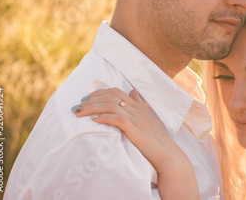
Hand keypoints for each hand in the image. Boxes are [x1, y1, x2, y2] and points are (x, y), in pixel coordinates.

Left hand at [74, 88, 199, 199]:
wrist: (167, 154)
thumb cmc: (156, 139)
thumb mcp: (148, 118)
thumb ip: (139, 105)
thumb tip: (133, 92)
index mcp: (138, 106)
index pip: (116, 92)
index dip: (99, 93)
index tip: (87, 99)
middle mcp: (136, 109)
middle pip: (111, 95)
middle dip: (92, 99)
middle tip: (79, 106)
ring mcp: (136, 118)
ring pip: (111, 105)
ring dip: (93, 107)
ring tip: (81, 113)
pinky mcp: (134, 129)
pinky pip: (116, 118)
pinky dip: (104, 117)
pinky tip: (94, 120)